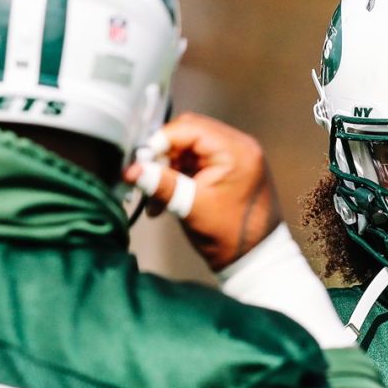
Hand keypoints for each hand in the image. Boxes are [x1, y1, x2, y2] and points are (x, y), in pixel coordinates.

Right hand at [124, 112, 281, 270]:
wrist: (256, 259)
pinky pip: (198, 161)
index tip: (139, 161)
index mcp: (236, 150)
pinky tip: (167, 198)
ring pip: (189, 148)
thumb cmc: (230, 236)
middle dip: (163, 156)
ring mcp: (235, 156)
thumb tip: (132, 170)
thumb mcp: (191, 208)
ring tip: (156, 197)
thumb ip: (161, 184)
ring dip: (169, 168)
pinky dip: (180, 175)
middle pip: (188, 134)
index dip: (159, 142)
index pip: (189, 128)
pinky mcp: (229, 168)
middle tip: (147, 178)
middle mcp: (238, 145)